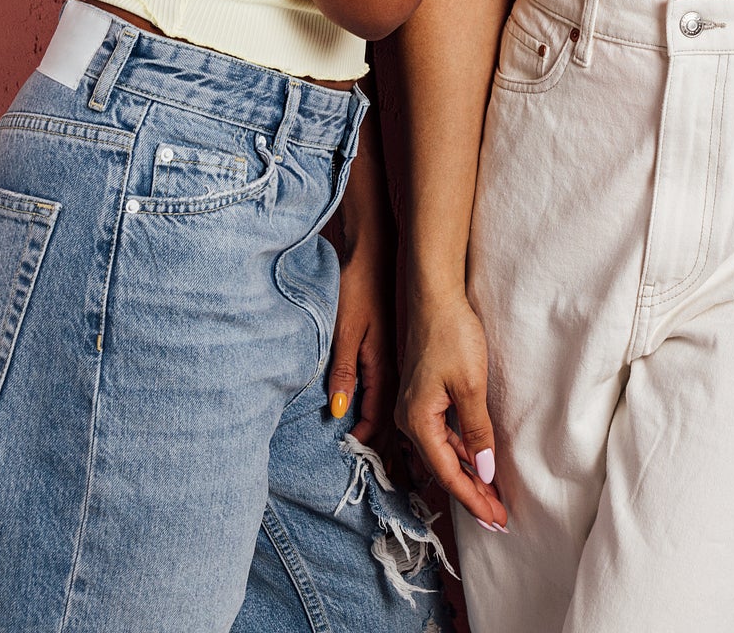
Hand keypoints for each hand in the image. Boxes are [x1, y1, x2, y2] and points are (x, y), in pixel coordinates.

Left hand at [326, 238, 398, 452]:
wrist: (377, 254)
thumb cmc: (358, 289)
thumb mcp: (345, 331)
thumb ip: (343, 372)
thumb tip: (337, 412)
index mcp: (381, 367)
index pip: (375, 418)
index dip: (367, 445)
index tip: (360, 468)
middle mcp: (393, 369)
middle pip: (391, 420)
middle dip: (387, 450)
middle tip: (383, 479)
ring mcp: (396, 361)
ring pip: (394, 409)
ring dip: (391, 436)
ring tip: (391, 464)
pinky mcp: (394, 353)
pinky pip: (393, 393)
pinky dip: (389, 414)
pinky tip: (388, 424)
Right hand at [396, 291, 505, 528]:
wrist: (435, 296)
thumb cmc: (452, 336)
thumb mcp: (470, 386)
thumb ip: (478, 431)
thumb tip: (485, 472)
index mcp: (418, 422)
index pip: (448, 474)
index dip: (473, 499)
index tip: (496, 520)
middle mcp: (410, 420)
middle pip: (443, 468)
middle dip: (471, 494)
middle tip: (498, 518)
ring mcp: (415, 408)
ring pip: (443, 452)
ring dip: (468, 473)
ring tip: (492, 496)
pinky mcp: (423, 396)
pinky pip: (443, 434)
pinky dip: (462, 450)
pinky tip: (478, 459)